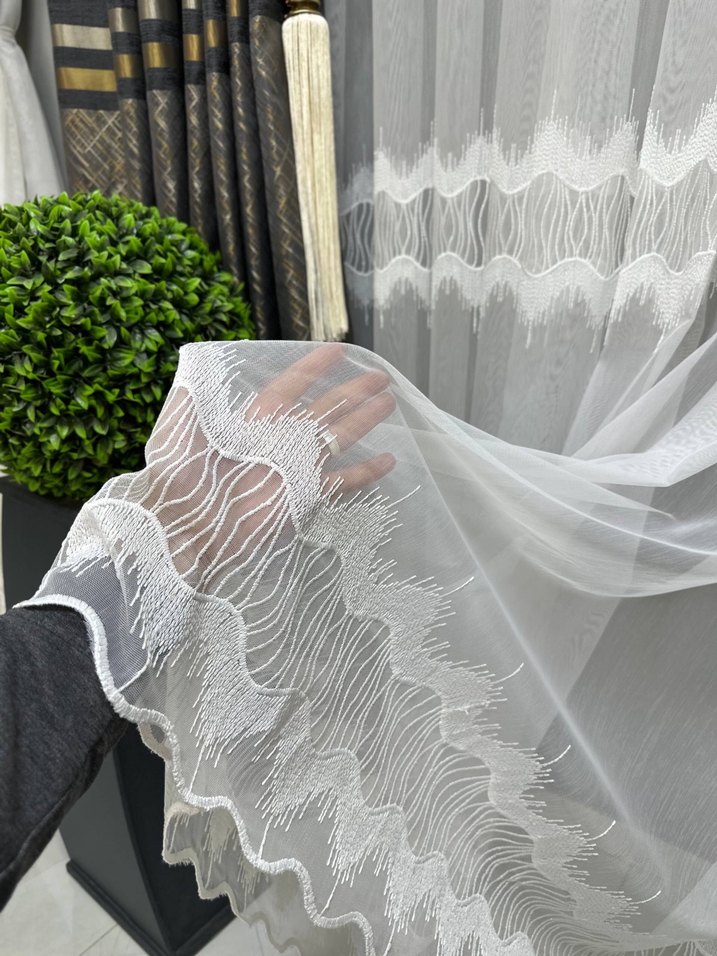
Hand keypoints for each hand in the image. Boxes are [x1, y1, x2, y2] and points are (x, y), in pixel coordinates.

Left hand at [141, 344, 395, 588]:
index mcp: (250, 422)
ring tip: (389, 403)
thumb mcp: (179, 423)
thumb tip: (201, 363)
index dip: (312, 368)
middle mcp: (277, 442)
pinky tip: (388, 461)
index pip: (288, 387)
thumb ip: (193, 393)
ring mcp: (293, 469)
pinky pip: (341, 482)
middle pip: (322, 409)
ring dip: (363, 421)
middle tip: (379, 376)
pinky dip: (364, 473)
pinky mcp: (303, 497)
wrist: (183, 526)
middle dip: (350, 392)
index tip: (337, 350)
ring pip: (336, 439)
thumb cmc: (177, 475)